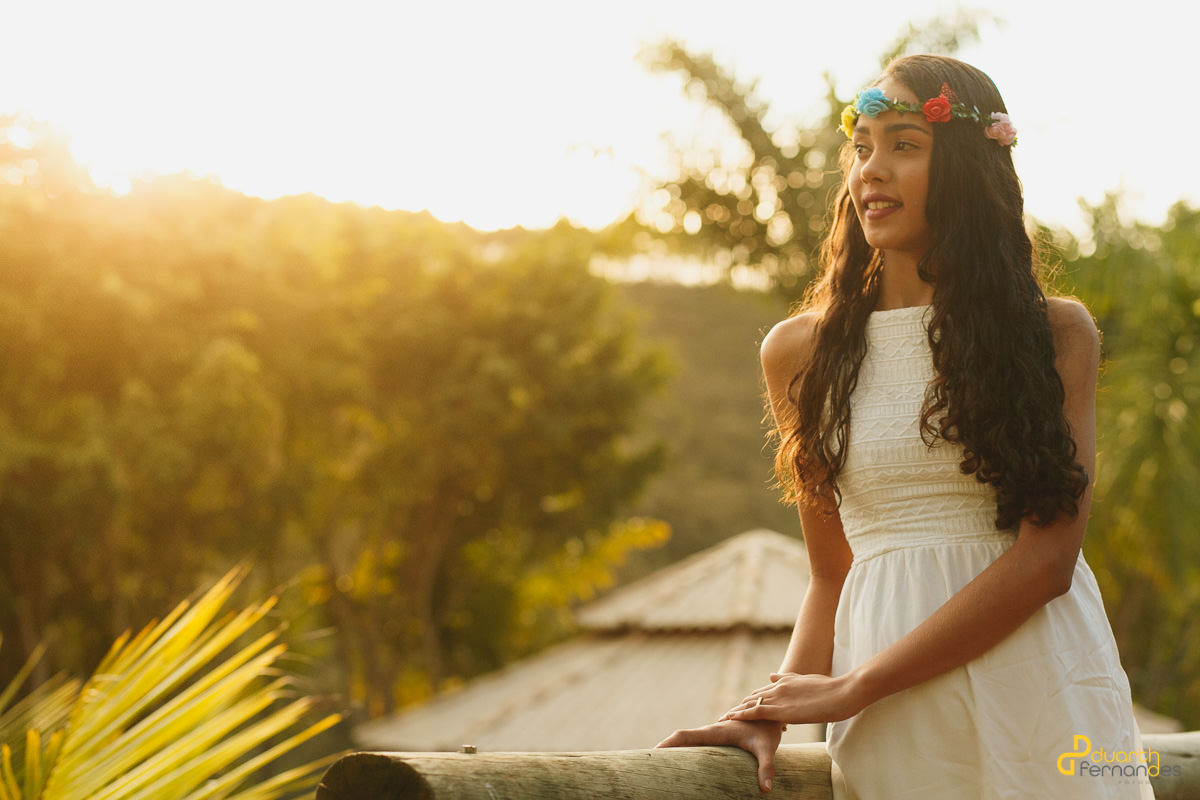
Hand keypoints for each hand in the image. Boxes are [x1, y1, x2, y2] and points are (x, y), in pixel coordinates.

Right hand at [656, 719, 783, 792]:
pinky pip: (695, 743)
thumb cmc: (767, 729)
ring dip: (673, 749)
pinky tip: (682, 762)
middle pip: (681, 738)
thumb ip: (766, 768)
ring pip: (687, 740)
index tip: (653, 751)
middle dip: (664, 748)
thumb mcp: (767, 748)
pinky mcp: (716, 738)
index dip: (669, 743)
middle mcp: (710, 731)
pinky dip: (684, 750)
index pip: (686, 735)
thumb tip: (766, 790)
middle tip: (647, 761)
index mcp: (716, 731)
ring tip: (658, 764)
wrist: (770, 711)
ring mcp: (712, 734)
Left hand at [719, 671, 865, 725]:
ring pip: (751, 704)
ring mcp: (779, 698)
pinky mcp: (782, 710)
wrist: (844, 692)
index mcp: (786, 682)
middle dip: (740, 706)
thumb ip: (789, 679)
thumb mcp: (808, 681)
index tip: (740, 706)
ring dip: (737, 711)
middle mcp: (779, 687)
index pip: (763, 692)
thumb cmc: (833, 689)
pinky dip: (742, 715)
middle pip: (753, 697)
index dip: (751, 700)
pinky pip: (756, 712)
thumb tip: (771, 676)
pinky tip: (731, 718)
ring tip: (722, 717)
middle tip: (725, 714)